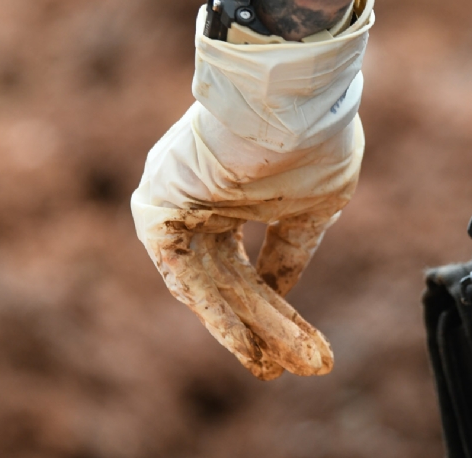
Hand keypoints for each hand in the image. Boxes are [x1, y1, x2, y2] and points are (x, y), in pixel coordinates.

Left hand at [131, 0, 373, 379]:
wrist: (287, 102)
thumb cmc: (309, 142)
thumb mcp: (312, 206)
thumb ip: (291, 249)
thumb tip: (280, 293)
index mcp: (237, 194)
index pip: (251, 265)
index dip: (277, 309)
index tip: (308, 350)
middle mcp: (204, 201)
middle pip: (233, 279)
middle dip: (264, 326)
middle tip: (290, 367)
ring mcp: (179, 203)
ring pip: (212, 282)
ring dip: (244, 327)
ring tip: (273, 369)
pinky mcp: (159, 207)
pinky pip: (184, 272)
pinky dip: (214, 310)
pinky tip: (246, 345)